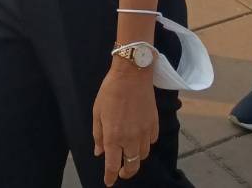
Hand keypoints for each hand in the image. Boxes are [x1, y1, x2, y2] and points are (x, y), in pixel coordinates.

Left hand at [93, 58, 157, 183]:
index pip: (112, 165)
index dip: (110, 177)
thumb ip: (98, 135)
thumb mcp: (97, 113)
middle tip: (121, 172)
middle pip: (132, 166)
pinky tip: (140, 138)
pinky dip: (146, 144)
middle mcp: (130, 138)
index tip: (109, 182)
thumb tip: (99, 152)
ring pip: (143, 155)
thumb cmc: (110, 91)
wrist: (132, 74)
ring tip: (130, 153)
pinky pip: (152, 141)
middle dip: (126, 173)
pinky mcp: (154, 123)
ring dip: (136, 158)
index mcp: (113, 137)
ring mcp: (144, 132)